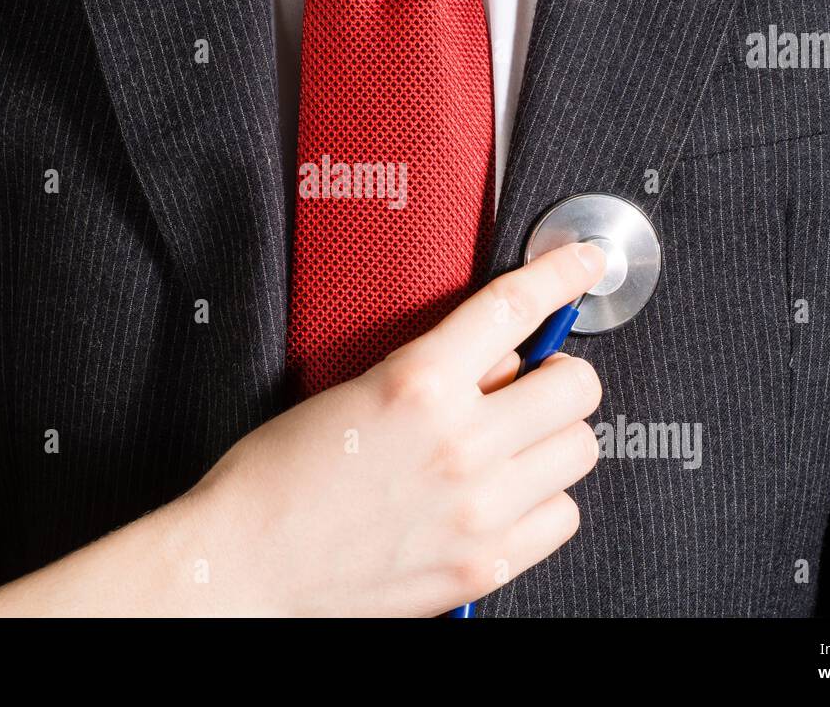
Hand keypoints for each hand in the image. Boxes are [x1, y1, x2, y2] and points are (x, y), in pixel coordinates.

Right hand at [186, 241, 606, 616]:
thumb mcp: (350, 391)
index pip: (516, 308)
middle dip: (557, 376)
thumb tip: (500, 360)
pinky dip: (544, 501)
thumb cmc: (278, 478)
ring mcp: (479, 506)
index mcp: (418, 383)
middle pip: (575, 384)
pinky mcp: (484, 562)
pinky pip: (563, 516)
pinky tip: (504, 496)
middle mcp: (459, 442)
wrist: (245, 564)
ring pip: (580, 449)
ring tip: (512, 446)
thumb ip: (434, 371)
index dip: (563, 274)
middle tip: (528, 386)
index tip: (583, 265)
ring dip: (553, 439)